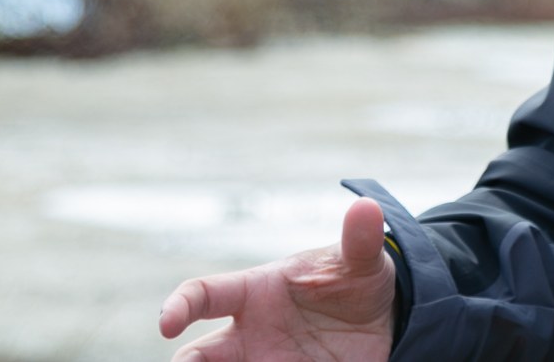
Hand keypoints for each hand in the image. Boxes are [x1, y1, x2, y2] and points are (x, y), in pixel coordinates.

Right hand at [160, 195, 395, 361]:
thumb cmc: (358, 280)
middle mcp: (248, 335)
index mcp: (255, 292)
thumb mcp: (363, 261)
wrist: (386, 321)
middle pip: (196, 357)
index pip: (204, 294)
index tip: (167, 325)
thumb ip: (360, 240)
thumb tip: (367, 206)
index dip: (179, 306)